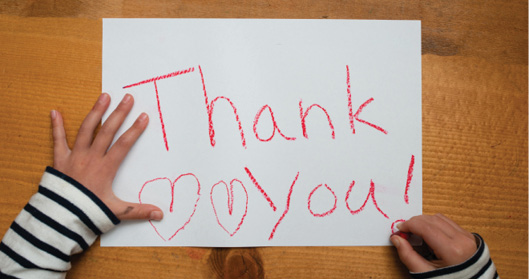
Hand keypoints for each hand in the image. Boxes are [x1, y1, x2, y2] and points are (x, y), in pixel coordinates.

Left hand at [50, 93, 162, 220]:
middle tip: (127, 97)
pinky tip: (55, 112)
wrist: (60, 218)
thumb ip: (138, 210)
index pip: (124, 144)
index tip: (144, 116)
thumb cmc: (88, 213)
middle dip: (119, 113)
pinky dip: (56, 126)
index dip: (135, 130)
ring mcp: (74, 156)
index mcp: (106, 168)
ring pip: (86, 129)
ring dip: (96, 112)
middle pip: (107, 131)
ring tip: (104, 96)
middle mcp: (91, 158)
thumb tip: (159, 214)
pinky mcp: (60, 160)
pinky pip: (57, 140)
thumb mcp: (116, 212)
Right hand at [391, 213, 476, 272]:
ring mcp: (467, 236)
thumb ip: (408, 255)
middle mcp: (462, 240)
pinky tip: (429, 233)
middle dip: (415, 222)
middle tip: (405, 231)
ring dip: (425, 222)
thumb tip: (396, 239)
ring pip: (439, 218)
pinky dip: (435, 224)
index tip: (400, 228)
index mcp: (452, 250)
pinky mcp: (468, 235)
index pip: (426, 227)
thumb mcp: (425, 272)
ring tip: (417, 233)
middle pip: (431, 220)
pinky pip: (448, 222)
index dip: (409, 225)